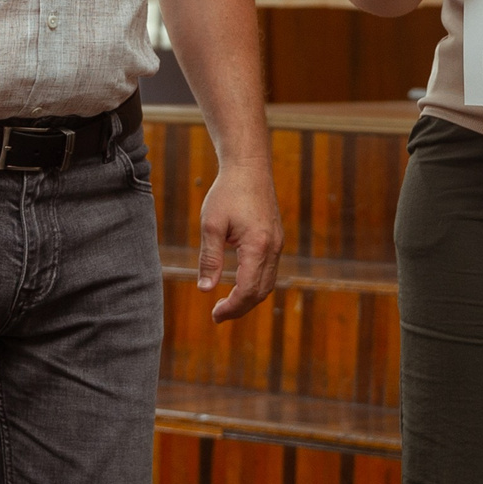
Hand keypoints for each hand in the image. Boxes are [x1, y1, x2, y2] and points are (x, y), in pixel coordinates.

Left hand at [196, 164, 283, 323]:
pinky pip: (269, 271)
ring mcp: (277, 244)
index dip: (232, 308)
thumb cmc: (228, 193)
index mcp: (258, 246)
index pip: (248, 290)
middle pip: (261, 292)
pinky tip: (238, 283)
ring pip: (268, 283)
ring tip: (227, 303)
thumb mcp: (211, 225)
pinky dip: (255, 284)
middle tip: (217, 315)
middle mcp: (273, 248)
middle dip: (240, 308)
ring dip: (249, 298)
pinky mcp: (275, 239)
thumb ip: (209, 259)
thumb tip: (205, 289)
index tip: (214, 315)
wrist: (249, 168)